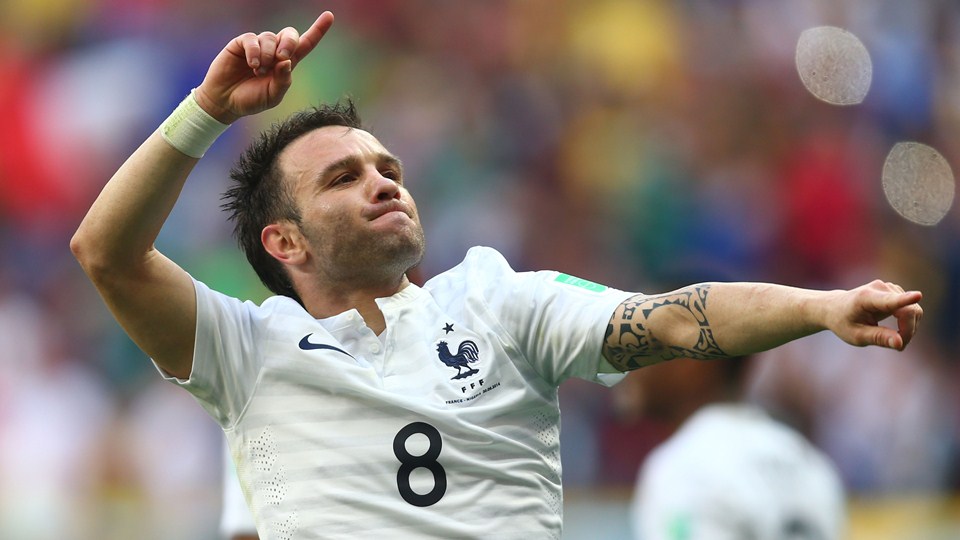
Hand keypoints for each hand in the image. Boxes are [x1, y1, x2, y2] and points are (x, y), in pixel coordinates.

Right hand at [193, 11, 334, 123]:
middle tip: (282, 58)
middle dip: (289, 43)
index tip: (329, 16)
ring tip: (258, 71)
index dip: (318, 30)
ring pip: (271, 37)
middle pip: (290, 34)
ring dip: (268, 55)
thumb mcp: (272, 96)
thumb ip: (283, 81)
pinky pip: (252, 39)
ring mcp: (258, 46)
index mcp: (287, 64)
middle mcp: (274, 51)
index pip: (305, 44)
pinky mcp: (241, 44)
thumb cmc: (251, 99)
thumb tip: (287, 62)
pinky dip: (255, 52)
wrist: (225, 101)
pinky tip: (252, 65)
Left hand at [827, 280, 922, 350]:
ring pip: (913, 310)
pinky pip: (911, 309)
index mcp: (866, 298)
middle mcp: (880, 288)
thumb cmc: (843, 322)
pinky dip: (908, 323)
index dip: (905, 299)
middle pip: (909, 310)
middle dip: (908, 331)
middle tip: (899, 347)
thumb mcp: (856, 335)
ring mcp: (889, 288)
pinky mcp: (895, 291)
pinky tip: (895, 331)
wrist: (834, 308)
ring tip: (892, 339)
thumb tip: (900, 343)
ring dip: (908, 328)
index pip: (889, 300)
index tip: (918, 296)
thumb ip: (878, 338)